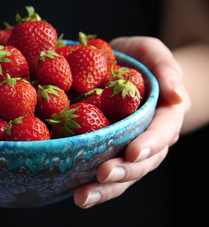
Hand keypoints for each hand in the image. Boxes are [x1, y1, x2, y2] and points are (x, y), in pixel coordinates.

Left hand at [74, 37, 190, 207]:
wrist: (125, 71)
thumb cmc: (139, 59)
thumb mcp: (152, 52)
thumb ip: (166, 67)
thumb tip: (178, 95)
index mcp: (165, 114)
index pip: (162, 132)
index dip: (150, 143)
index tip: (133, 152)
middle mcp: (150, 138)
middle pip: (143, 162)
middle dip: (124, 172)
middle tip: (102, 176)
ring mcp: (130, 148)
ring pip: (124, 175)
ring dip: (104, 188)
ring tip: (82, 197)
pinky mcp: (110, 151)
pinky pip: (103, 170)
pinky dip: (90, 184)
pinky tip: (74, 192)